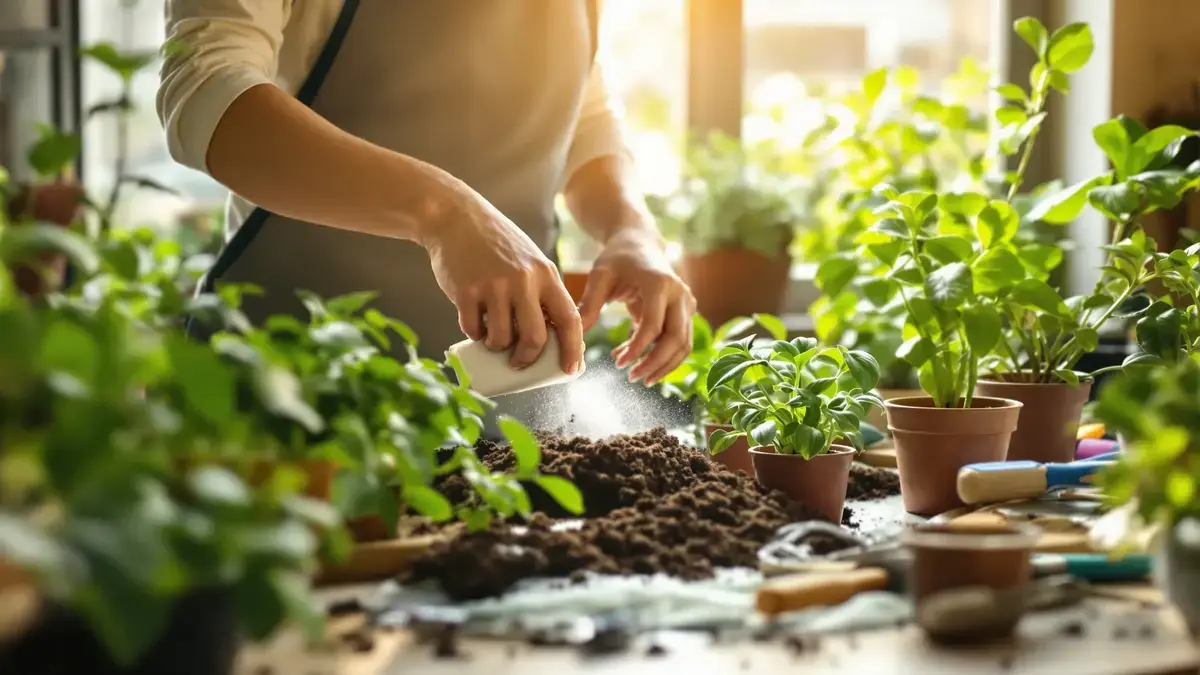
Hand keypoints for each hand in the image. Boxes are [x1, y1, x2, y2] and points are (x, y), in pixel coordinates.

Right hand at [424, 195, 583, 373]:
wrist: (456, 217)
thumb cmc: (497, 245)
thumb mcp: (530, 262)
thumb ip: (541, 293)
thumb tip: (547, 341)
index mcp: (546, 274)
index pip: (569, 319)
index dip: (573, 349)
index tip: (571, 370)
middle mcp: (524, 281)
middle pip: (535, 338)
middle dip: (527, 358)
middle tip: (518, 363)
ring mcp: (494, 286)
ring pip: (501, 339)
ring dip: (496, 346)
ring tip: (490, 335)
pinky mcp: (466, 291)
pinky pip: (473, 329)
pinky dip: (474, 333)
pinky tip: (473, 321)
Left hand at [579, 228, 694, 383]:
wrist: (640, 242)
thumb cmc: (617, 258)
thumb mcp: (599, 276)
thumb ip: (588, 305)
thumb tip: (575, 338)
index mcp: (659, 283)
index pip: (654, 324)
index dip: (638, 348)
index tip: (619, 363)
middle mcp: (679, 293)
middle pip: (677, 338)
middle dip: (655, 363)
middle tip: (632, 378)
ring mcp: (687, 302)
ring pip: (684, 344)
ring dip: (663, 365)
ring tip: (638, 376)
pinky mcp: (687, 311)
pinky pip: (680, 340)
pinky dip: (664, 355)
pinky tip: (639, 360)